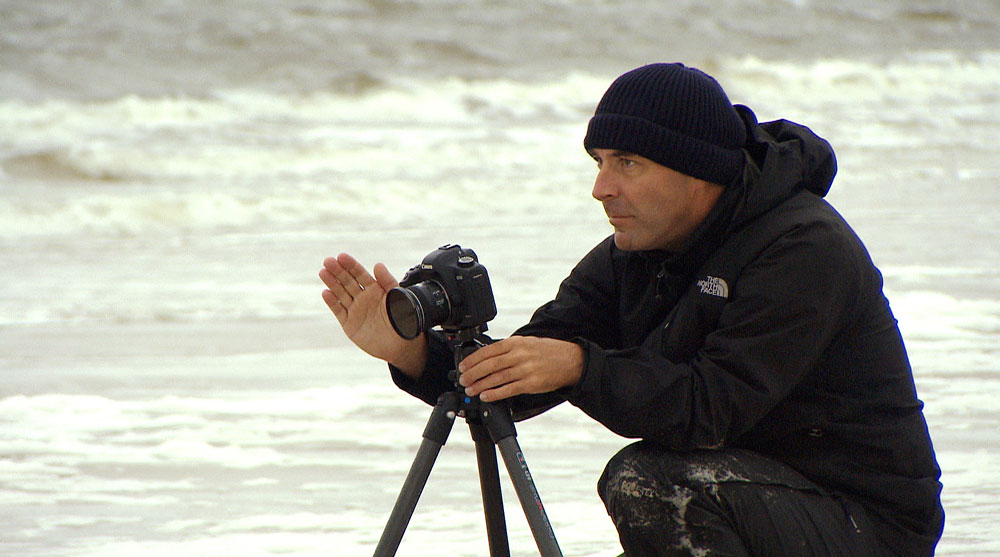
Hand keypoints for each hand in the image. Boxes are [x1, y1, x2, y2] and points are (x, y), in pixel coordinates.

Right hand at [319, 254, 426, 376]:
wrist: (401, 344)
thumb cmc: (403, 319)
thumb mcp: (396, 298)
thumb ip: (387, 281)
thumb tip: (377, 265)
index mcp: (375, 289)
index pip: (360, 274)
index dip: (351, 265)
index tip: (341, 256)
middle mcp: (363, 298)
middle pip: (347, 281)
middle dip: (338, 271)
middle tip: (327, 261)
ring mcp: (355, 310)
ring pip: (341, 294)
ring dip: (331, 283)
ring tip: (323, 272)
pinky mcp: (349, 324)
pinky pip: (339, 311)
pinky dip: (332, 302)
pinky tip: (326, 293)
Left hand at [457, 336, 583, 401]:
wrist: (571, 361)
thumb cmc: (549, 352)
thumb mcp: (528, 342)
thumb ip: (509, 349)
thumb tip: (488, 357)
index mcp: (516, 343)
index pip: (488, 351)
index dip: (473, 360)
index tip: (463, 366)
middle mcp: (519, 355)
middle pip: (489, 365)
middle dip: (472, 374)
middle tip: (463, 379)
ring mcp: (525, 370)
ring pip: (496, 378)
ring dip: (480, 385)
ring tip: (471, 389)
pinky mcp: (531, 384)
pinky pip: (508, 390)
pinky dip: (494, 393)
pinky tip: (485, 396)